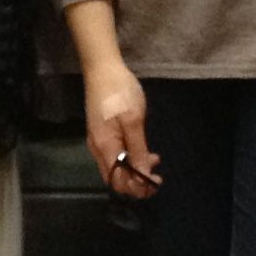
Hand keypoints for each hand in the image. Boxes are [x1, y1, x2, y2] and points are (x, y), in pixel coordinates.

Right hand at [82, 54, 159, 198]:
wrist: (102, 67)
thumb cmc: (119, 91)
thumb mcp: (133, 120)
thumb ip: (138, 150)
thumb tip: (144, 176)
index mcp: (105, 148)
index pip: (119, 182)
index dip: (137, 188)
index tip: (156, 182)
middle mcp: (98, 149)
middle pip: (116, 178)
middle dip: (137, 181)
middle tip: (157, 175)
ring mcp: (98, 140)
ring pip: (116, 166)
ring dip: (135, 169)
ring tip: (155, 159)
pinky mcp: (101, 132)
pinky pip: (115, 154)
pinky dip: (130, 157)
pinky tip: (142, 149)